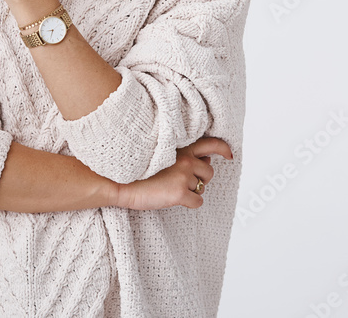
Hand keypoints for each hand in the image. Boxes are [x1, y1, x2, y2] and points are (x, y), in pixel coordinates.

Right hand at [115, 137, 233, 210]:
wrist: (118, 181)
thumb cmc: (135, 168)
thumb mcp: (159, 153)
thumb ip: (182, 154)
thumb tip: (205, 159)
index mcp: (180, 147)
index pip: (211, 143)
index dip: (224, 149)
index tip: (229, 154)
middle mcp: (186, 160)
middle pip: (209, 171)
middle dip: (200, 178)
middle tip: (182, 181)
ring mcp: (183, 176)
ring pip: (202, 188)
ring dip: (191, 191)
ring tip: (170, 188)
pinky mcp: (180, 193)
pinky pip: (197, 202)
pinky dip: (188, 204)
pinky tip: (172, 198)